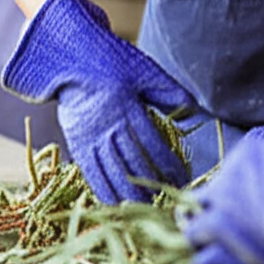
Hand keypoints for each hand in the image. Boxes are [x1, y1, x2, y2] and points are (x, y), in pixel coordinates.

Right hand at [2, 0, 195, 203]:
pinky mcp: (76, 141)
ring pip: (112, 172)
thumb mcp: (144, 70)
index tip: (183, 178)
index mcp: (125, 105)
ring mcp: (89, 135)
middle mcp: (106, 123)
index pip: (152, 143)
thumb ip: (169, 92)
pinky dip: (105, 190)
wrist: (71, 55)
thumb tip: (193, 113)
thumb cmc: (113, 61)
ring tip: (148, 207)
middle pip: (133, 163)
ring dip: (131, 193)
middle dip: (153, 184)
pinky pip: (91, 172)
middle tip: (169, 200)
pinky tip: (117, 203)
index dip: (169, 164)